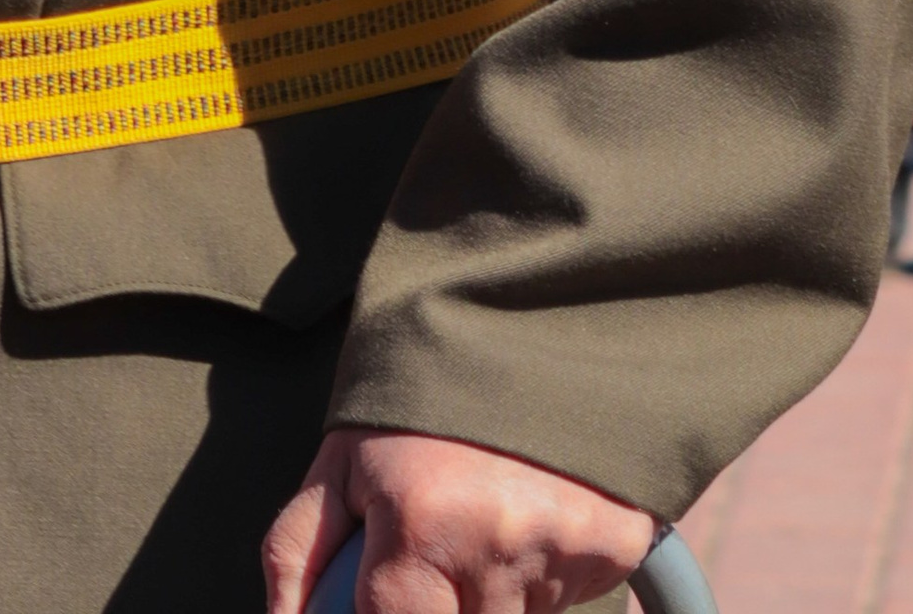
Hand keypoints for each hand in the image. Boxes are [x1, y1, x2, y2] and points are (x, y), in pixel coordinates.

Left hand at [265, 427, 656, 613]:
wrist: (517, 325)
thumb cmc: (411, 405)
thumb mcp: (339, 465)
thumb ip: (298, 554)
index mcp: (417, 523)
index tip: (388, 595)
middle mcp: (493, 545)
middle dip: (438, 602)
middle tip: (431, 546)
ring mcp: (560, 550)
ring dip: (489, 596)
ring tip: (476, 526)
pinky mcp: (613, 546)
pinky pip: (566, 602)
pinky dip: (541, 580)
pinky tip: (525, 524)